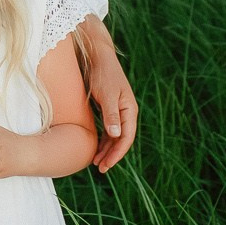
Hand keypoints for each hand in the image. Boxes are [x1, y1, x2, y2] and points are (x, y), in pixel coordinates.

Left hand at [83, 27, 137, 174]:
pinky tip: (95, 147)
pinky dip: (103, 140)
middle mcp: (126, 112)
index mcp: (129, 109)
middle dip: (112, 155)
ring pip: (115, 136)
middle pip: (121, 139)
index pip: (126, 137)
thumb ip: (111, 114)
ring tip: (95, 162)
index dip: (117, 153)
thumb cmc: (102, 73)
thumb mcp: (106, 94)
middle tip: (99, 168)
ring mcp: (118, 111)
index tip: (106, 165)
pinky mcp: (109, 108)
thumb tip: (116, 134)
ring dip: (107, 149)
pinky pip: (109, 129)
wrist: (98, 56)